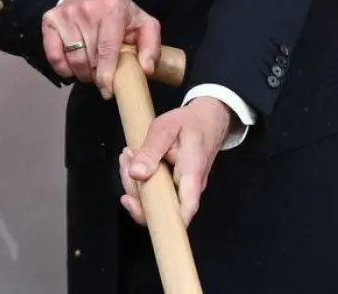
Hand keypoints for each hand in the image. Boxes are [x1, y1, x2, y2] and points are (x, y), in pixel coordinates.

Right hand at [40, 0, 160, 98]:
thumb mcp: (143, 25)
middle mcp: (87, 9)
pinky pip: (54, 56)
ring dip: (82, 73)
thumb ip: (151, 46)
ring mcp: (66, 14)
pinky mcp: (50, 20)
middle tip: (102, 76)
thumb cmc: (119, 15)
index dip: (107, 74)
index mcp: (113, 9)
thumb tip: (146, 70)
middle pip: (89, 57)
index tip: (108, 90)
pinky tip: (73, 68)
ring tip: (90, 71)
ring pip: (73, 59)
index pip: (107, 49)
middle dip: (96, 74)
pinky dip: (64, 69)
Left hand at [119, 97, 233, 227]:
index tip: (142, 208)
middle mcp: (190, 188)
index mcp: (192, 174)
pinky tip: (134, 158)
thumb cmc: (192, 122)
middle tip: (127, 160)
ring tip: (129, 154)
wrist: (210, 117)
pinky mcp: (174, 185)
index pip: (185, 211)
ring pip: (154, 199)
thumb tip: (136, 174)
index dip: (164, 221)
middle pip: (160, 207)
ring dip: (134, 181)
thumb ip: (151, 150)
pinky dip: (140, 177)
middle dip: (135, 189)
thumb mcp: (167, 128)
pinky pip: (155, 190)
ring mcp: (182, 188)